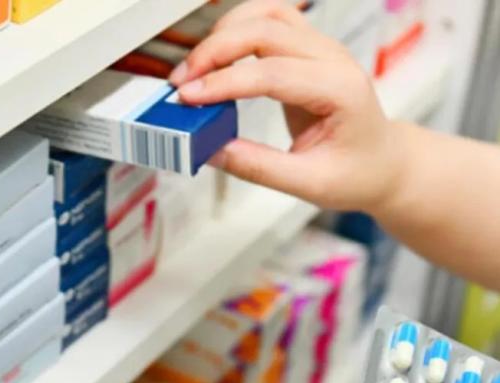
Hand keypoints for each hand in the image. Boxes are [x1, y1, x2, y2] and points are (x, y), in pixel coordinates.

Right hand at [169, 0, 404, 214]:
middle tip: (181, 84)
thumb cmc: (357, 172)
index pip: (272, 73)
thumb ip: (259, 167)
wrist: (383, 162)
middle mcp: (333, 59)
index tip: (188, 99)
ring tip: (195, 67)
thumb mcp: (309, 183)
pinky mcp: (307, 48)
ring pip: (267, 13)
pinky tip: (217, 51)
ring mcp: (321, 48)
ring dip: (225, 32)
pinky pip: (271, 19)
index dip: (224, 83)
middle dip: (215, 51)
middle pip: (266, 30)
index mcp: (340, 91)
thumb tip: (211, 149)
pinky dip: (238, 26)